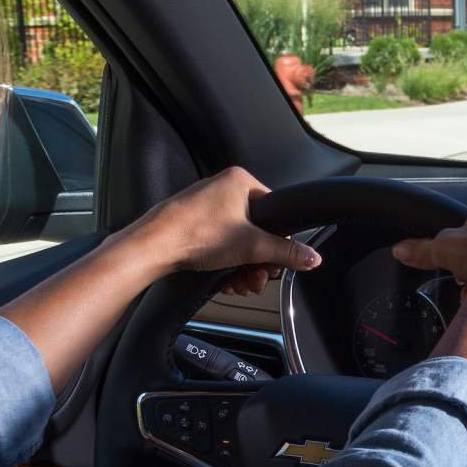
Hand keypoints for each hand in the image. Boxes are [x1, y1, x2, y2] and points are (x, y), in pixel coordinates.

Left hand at [122, 166, 321, 296]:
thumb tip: (312, 257)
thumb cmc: (196, 233)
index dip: (278, 242)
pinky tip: (225, 281)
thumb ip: (285, 252)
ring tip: (240, 284)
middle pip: (257, 230)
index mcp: (240, 181)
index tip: (275, 264)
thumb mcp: (251, 246)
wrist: (154, 246)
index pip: (275, 211)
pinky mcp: (194, 224)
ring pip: (238, 241)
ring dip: (243, 267)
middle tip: (256, 280)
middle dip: (258, 261)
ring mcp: (207, 206)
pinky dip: (226, 264)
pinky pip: (220, 244)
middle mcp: (223, 189)